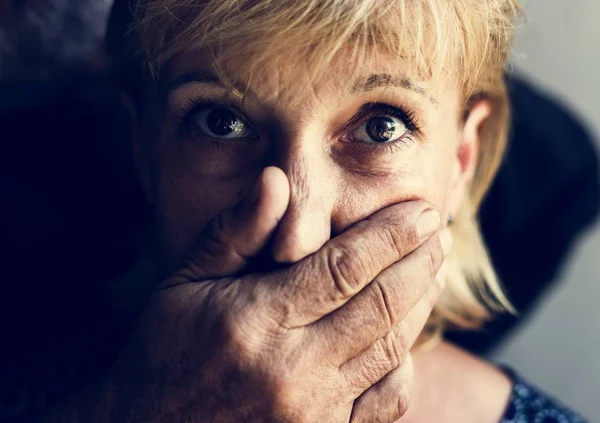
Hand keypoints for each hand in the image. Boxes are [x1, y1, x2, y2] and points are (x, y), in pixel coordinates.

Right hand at [80, 166, 449, 422]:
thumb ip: (235, 232)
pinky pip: (386, 401)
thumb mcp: (184, 283)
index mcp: (257, 320)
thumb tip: (277, 179)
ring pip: (390, 349)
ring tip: (432, 269)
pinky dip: (405, 364)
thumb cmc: (165, 351)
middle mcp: (292, 368)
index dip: (392, 234)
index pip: (344, 267)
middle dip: (419, 262)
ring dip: (420, 304)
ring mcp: (312, 411)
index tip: (422, 211)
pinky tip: (406, 336)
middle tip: (438, 231)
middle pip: (381, 305)